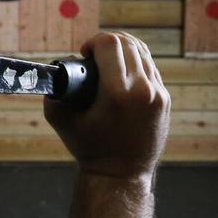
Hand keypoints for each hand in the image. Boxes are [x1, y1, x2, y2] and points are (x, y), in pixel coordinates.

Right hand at [44, 32, 169, 179]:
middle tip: (94, 55)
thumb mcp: (62, 122)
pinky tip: (123, 72)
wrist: (122, 175)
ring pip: (142, 52)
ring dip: (123, 50)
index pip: (110, 44)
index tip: (84, 54)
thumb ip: (52, 94)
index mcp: (118, 93)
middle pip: (127, 43)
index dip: (93, 42)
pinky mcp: (165, 100)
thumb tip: (54, 70)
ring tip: (109, 60)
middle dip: (106, 43)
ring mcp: (158, 94)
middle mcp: (143, 90)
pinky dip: (135, 64)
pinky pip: (151, 68)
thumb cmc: (89, 149)